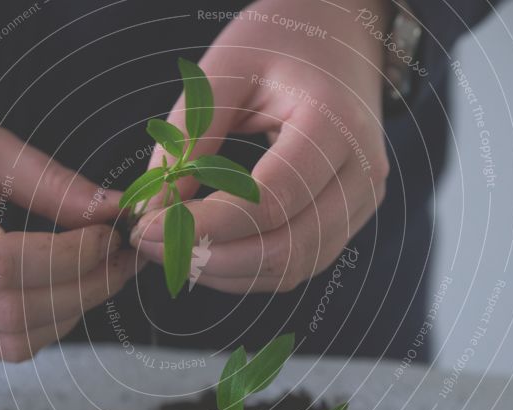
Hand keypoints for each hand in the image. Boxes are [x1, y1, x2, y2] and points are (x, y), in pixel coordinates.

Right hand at [0, 101, 137, 360]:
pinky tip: (67, 292)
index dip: (67, 258)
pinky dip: (43, 326)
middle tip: (120, 259)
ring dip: (70, 312)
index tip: (108, 236)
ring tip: (102, 274)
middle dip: (83, 289)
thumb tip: (113, 212)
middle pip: (9, 311)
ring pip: (8, 340)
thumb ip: (50, 182)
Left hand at [132, 0, 389, 292]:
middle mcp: (361, 171)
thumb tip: (155, 207)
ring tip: (174, 250)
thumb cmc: (283, 39)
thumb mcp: (226, 66)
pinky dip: (249, 268)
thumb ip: (189, 135)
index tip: (149, 228)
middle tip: (152, 244)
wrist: (342, 35)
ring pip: (293, 267)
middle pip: (285, 248)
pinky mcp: (350, 216)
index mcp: (334, 124)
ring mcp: (362, 199)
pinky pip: (299, 263)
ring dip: (226, 271)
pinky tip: (209, 251)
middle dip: (210, 258)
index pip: (270, 200)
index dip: (207, 226)